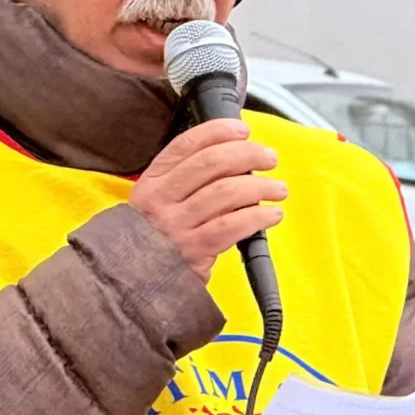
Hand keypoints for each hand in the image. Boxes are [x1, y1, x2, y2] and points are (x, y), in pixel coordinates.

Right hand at [129, 119, 285, 282]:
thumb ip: (185, 180)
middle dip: (248, 154)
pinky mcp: (194, 252)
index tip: (242, 130)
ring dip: (261, 186)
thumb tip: (235, 157)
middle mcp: (161, 200)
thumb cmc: (155, 240)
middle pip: (211, 163)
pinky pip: (233, 226)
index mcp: (152, 182)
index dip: (218, 131)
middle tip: (269, 158)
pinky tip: (272, 215)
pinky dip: (259, 216)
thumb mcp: (156, 204)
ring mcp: (176, 226)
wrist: (136, 284)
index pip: (186, 145)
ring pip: (227, 192)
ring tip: (277, 189)